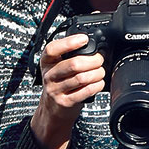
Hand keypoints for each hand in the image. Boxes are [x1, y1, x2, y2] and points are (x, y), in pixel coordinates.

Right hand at [30, 33, 105, 148]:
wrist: (53, 110)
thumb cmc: (59, 85)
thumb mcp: (56, 68)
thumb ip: (67, 57)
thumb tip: (91, 46)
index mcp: (47, 62)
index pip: (53, 49)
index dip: (69, 43)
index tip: (84, 39)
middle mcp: (49, 75)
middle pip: (73, 64)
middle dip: (92, 60)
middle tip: (100, 60)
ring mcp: (55, 90)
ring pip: (81, 78)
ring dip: (96, 74)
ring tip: (101, 72)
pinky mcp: (65, 102)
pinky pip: (84, 92)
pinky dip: (96, 86)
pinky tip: (99, 83)